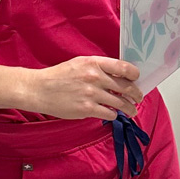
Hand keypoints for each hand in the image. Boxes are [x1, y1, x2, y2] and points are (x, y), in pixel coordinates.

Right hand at [26, 56, 141, 119]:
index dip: (134, 74)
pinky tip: (113, 114)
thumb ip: (99, 67)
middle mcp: (95, 77)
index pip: (123, 67)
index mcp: (94, 63)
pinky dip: (114, 115)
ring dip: (129, 108)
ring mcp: (91, 94)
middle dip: (136, 94)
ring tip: (132, 111)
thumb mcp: (80, 63)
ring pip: (120, 103)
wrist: (40, 89)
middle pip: (126, 87)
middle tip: (138, 98)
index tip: (137, 79)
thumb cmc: (60, 76)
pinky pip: (109, 113)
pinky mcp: (86, 109)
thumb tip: (119, 75)